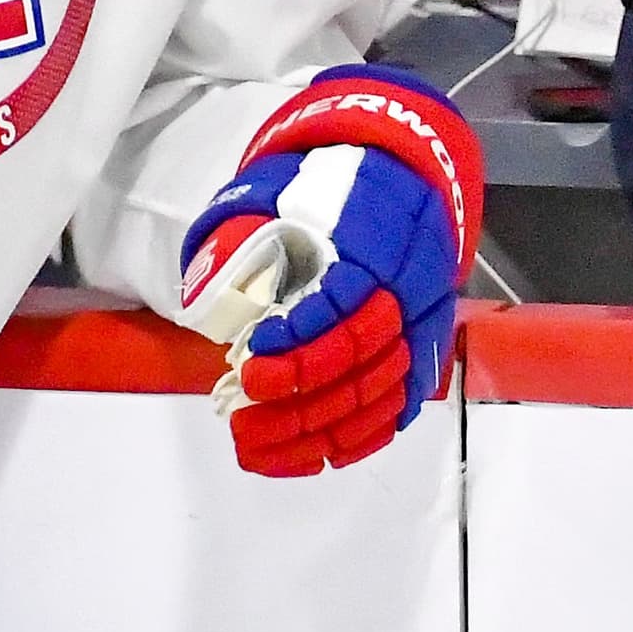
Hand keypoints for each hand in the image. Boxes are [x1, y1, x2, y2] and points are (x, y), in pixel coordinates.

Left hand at [171, 67, 484, 477]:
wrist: (400, 175)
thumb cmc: (329, 189)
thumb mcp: (276, 191)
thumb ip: (239, 237)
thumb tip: (206, 301)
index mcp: (377, 240)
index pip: (346, 301)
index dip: (300, 339)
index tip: (252, 361)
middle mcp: (411, 286)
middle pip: (364, 358)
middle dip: (300, 397)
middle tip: (243, 418)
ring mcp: (424, 322)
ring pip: (381, 391)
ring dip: (319, 429)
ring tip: (259, 445)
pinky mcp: (425, 348)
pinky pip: (401, 406)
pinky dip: (360, 437)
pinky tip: (316, 456)